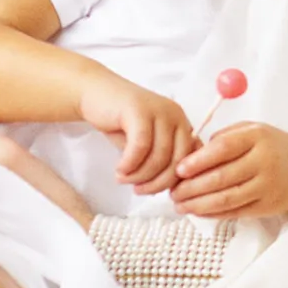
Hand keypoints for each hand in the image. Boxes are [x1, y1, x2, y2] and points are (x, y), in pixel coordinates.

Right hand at [77, 73, 196, 192]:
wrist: (96, 94)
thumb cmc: (121, 123)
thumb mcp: (147, 145)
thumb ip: (162, 162)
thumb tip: (173, 189)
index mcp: (182, 125)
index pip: (191, 161)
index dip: (174, 182)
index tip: (157, 192)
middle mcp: (176, 116)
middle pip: (177, 161)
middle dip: (157, 183)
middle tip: (138, 190)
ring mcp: (159, 111)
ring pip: (159, 156)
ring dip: (140, 175)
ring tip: (123, 179)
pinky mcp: (139, 109)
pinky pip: (140, 146)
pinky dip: (130, 164)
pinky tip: (119, 169)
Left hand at [172, 123, 287, 219]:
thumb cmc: (275, 146)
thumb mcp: (255, 130)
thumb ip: (226, 137)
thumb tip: (193, 152)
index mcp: (258, 137)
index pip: (223, 148)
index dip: (198, 160)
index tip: (179, 169)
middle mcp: (264, 161)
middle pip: (221, 177)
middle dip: (191, 187)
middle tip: (172, 192)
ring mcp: (267, 186)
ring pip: (226, 198)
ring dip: (198, 204)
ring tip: (180, 205)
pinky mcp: (268, 206)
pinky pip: (235, 212)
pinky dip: (213, 214)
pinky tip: (198, 211)